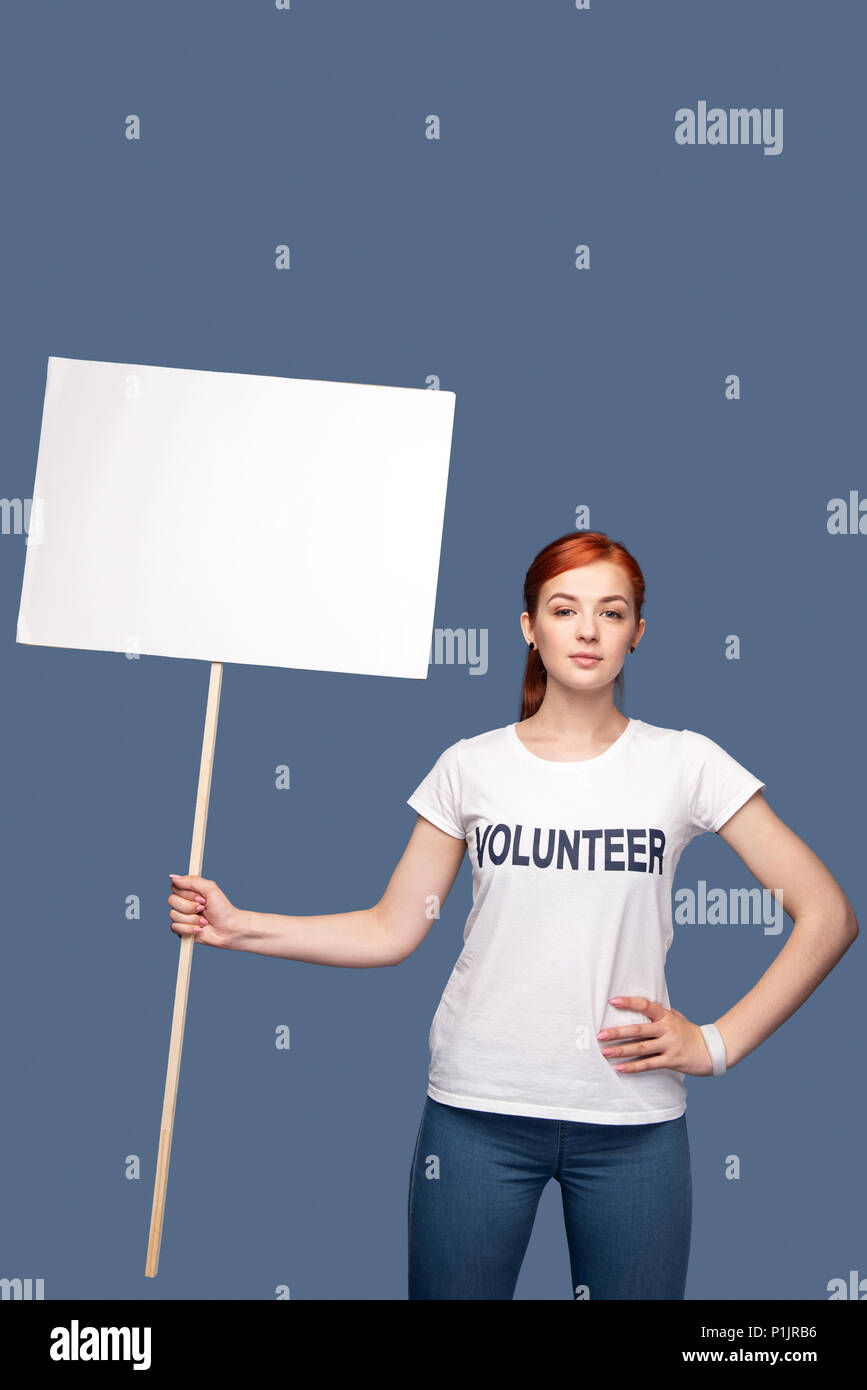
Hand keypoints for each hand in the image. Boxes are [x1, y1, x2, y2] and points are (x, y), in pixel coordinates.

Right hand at [168, 873, 244, 949]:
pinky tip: (199, 929)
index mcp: (190, 891)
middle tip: (203, 908)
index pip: (175, 887)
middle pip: (172, 901)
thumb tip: (172, 877)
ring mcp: (182, 916)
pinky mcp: (181, 930)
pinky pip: (175, 927)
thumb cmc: (222, 909)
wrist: (228, 929)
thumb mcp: (210, 889)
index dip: (186, 893)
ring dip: (192, 919)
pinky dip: (189, 929)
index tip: (201, 897)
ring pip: (173, 915)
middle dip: (190, 907)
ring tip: (204, 921)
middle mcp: (184, 903)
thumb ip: (192, 881)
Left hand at [596, 996, 719, 1076]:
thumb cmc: (690, 1033)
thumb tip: (641, 1005)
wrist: (712, 1050)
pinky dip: (633, 1067)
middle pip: (638, 1030)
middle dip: (617, 1032)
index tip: (612, 1001)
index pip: (646, 1005)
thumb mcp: (677, 1018)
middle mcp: (667, 1029)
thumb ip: (660, 1013)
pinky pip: (649, 1065)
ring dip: (621, 1051)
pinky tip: (620, 1068)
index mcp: (667, 1016)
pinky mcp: (671, 1061)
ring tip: (605, 1052)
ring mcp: (669, 1045)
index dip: (629, 1002)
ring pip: (641, 1049)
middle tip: (600, 1035)